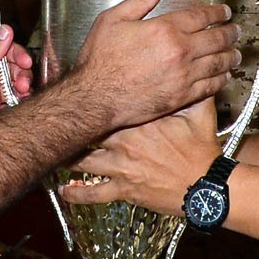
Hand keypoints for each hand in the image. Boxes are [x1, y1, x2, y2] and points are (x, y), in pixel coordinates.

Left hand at [0, 25, 32, 134]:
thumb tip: (5, 30)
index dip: (14, 53)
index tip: (26, 61)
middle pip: (9, 66)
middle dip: (20, 73)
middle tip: (23, 83)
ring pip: (12, 84)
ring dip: (21, 87)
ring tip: (23, 94)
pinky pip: (11, 101)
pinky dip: (19, 101)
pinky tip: (21, 103)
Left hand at [63, 97, 220, 214]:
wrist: (206, 187)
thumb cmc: (202, 151)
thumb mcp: (200, 113)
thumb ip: (193, 88)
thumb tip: (194, 65)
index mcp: (140, 120)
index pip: (109, 104)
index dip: (94, 98)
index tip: (81, 90)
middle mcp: (125, 142)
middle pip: (90, 130)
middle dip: (74, 125)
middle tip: (58, 118)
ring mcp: (121, 167)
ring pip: (84, 161)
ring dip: (67, 157)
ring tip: (52, 151)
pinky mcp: (124, 189)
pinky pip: (94, 193)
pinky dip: (77, 193)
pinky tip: (64, 191)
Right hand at [70, 0, 238, 130]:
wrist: (95, 98)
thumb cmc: (99, 60)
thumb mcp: (113, 20)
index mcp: (165, 28)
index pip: (201, 16)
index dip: (216, 11)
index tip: (223, 11)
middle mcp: (179, 51)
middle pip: (216, 38)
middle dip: (229, 32)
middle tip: (235, 30)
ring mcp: (183, 75)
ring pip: (218, 62)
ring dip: (230, 55)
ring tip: (236, 53)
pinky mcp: (182, 96)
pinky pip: (210, 86)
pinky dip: (221, 79)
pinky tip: (225, 76)